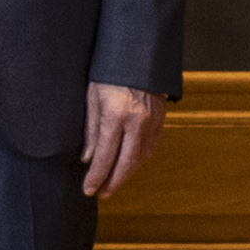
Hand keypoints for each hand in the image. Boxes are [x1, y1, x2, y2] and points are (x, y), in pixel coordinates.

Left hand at [83, 83, 164, 199]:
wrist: (138, 55)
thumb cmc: (110, 72)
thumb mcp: (92, 97)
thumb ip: (91, 130)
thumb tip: (88, 158)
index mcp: (116, 115)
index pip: (105, 156)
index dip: (97, 176)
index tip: (89, 189)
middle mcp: (137, 121)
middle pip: (126, 164)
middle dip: (113, 182)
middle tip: (102, 194)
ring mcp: (152, 122)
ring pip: (141, 159)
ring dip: (127, 174)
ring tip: (113, 182)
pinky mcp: (160, 120)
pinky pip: (150, 148)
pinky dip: (139, 161)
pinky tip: (129, 166)